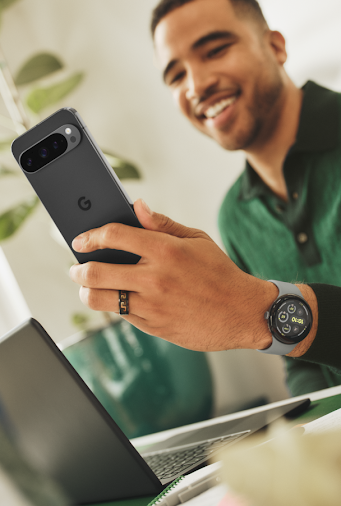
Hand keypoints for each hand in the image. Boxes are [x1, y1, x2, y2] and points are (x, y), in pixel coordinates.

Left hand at [69, 200, 284, 350]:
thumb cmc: (220, 273)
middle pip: (95, 272)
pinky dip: (114, 305)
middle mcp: (154, 278)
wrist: (242, 312)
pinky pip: (121, 314)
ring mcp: (152, 305)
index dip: (91, 236)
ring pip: (99, 299)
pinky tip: (120, 298)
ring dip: (87, 291)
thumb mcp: (196, 240)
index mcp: (165, 250)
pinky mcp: (153, 326)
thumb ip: (163, 224)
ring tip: (89, 286)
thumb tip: (137, 207)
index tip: (81, 239)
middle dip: (78, 268)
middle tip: (77, 267)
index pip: (114, 235)